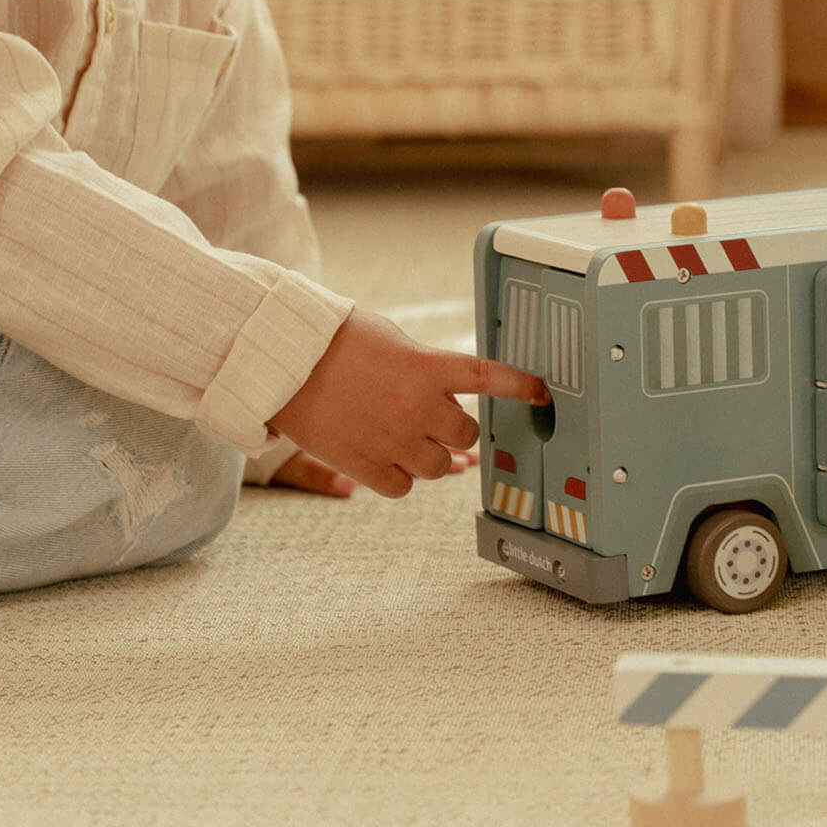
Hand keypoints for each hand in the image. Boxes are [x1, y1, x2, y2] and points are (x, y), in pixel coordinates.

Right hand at [268, 309, 548, 498]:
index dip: (520, 386)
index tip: (542, 393)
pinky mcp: (366, 465)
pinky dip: (399, 478)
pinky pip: (402, 487)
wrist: (284, 361)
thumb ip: (424, 368)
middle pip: (465, 433)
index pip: (489, 377)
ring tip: (403, 437)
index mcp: (427, 366)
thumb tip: (444, 399)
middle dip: (456, 428)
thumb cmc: (335, 340)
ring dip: (429, 455)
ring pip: (437, 466)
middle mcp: (418, 406)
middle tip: (435, 419)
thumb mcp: (391, 339)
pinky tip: (385, 459)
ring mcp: (394, 439)